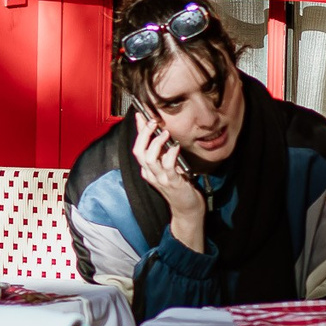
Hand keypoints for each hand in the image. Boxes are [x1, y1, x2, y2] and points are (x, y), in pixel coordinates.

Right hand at [132, 112, 206, 252]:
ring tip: (166, 133)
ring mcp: (160, 179)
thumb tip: (162, 135)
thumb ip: (164, 154)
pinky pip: (167, 166)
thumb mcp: (169, 167)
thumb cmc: (180, 187)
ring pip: (149, 158)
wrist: (187, 209)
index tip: (141, 115)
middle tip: (153, 122)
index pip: (138, 147)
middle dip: (144, 134)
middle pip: (139, 151)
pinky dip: (170, 154)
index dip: (139, 131)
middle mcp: (150, 174)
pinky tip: (176, 147)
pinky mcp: (172, 183)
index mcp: (148, 170)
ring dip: (157, 143)